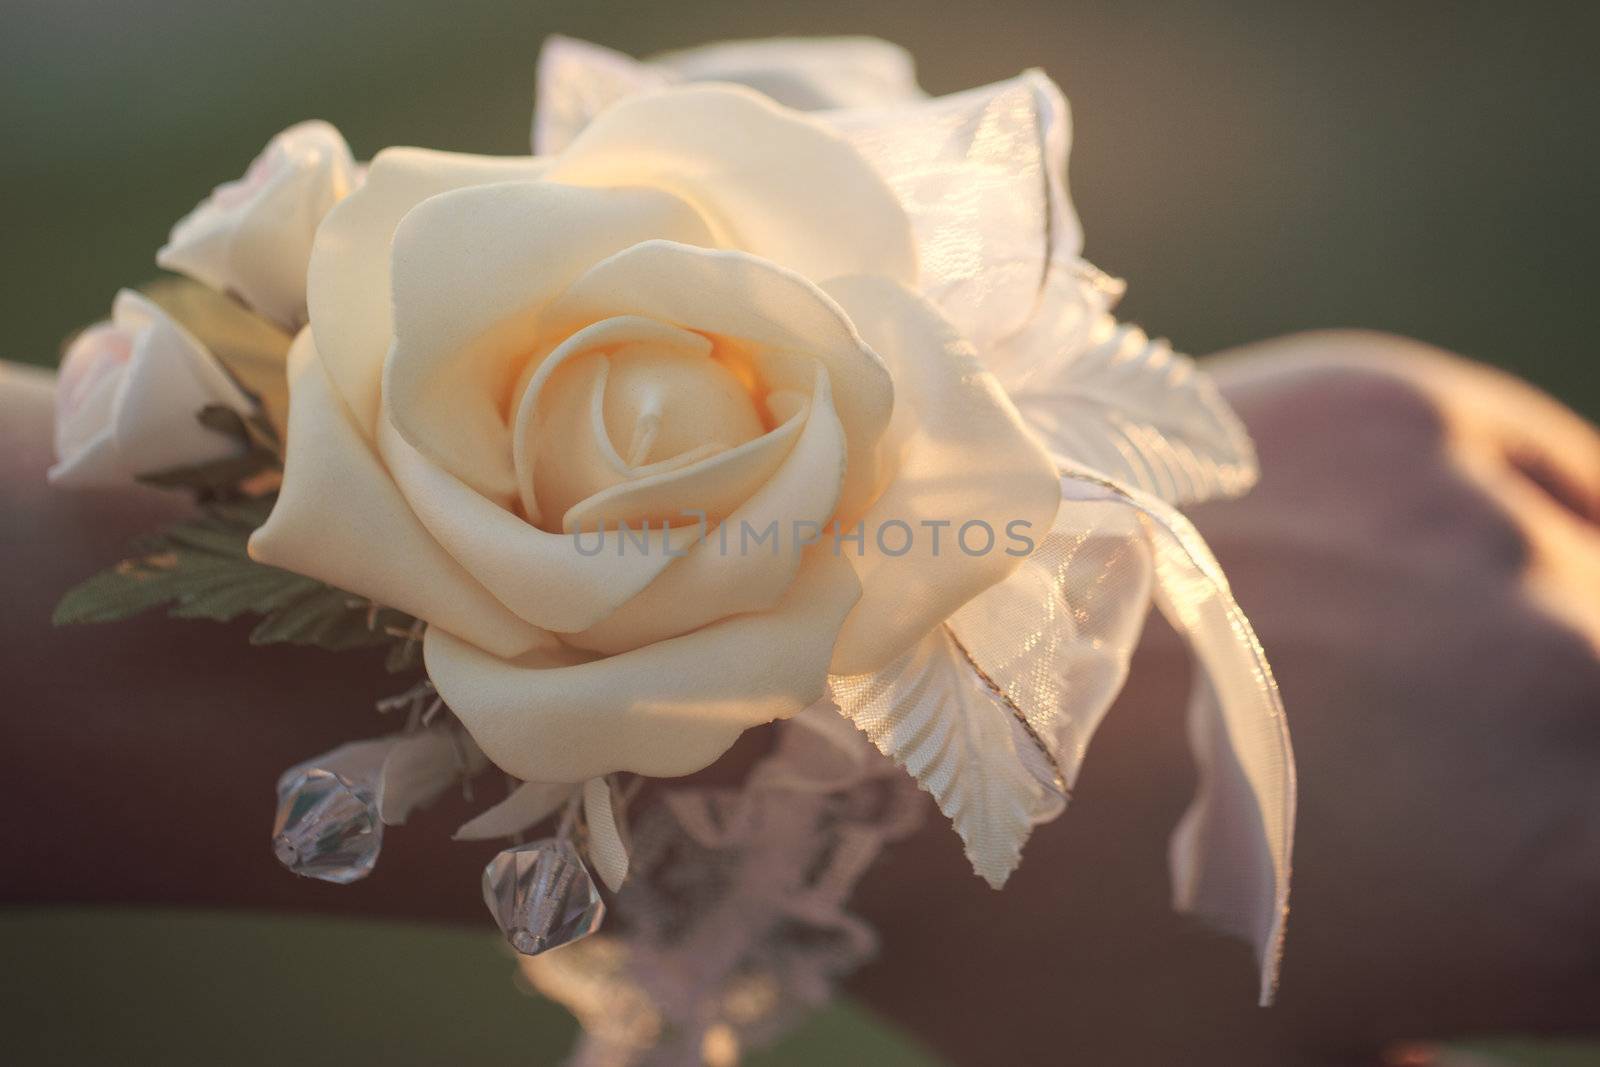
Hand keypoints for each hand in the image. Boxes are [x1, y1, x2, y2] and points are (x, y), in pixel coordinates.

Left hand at [849, 332, 1599, 1064]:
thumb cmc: (1039, 939)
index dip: (1587, 923)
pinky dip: (1510, 538)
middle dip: (1564, 780)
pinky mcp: (1391, 405)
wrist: (863, 714)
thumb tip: (1434, 1030)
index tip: (1541, 921)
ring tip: (1428, 708)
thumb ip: (1406, 1048)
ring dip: (1549, 649)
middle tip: (1466, 804)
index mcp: (1569, 874)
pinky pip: (1530, 474)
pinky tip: (1415, 588)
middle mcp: (1570, 661)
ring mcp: (1474, 510)